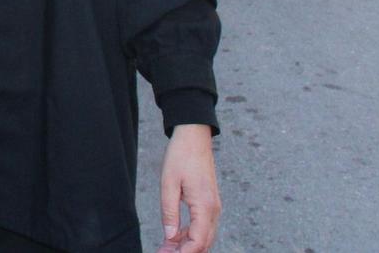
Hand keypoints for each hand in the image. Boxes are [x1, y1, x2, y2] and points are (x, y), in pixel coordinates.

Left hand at [157, 124, 219, 251]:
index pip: (198, 240)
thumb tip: (169, 237)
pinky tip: (174, 237)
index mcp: (204, 206)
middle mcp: (213, 209)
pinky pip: (203, 226)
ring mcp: (214, 206)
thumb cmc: (180, 156)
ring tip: (165, 248)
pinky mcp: (210, 203)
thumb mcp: (168, 183)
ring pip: (204, 236)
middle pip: (203, 242)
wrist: (194, 137)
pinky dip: (190, 235)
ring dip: (186, 245)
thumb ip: (169, 212)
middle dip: (184, 251)